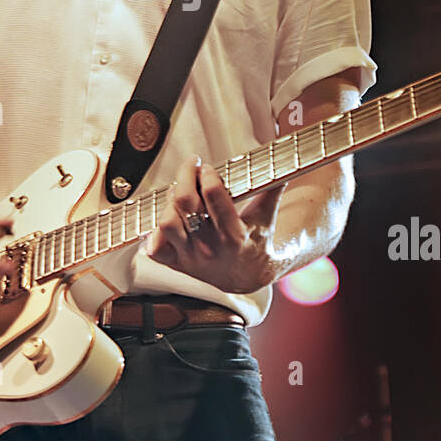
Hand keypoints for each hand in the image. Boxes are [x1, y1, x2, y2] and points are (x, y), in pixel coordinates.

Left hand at [145, 155, 283, 293]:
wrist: (248, 276)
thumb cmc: (257, 240)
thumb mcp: (266, 216)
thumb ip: (273, 188)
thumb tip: (286, 163)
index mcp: (235, 235)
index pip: (213, 194)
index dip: (208, 174)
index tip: (208, 167)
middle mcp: (210, 248)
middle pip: (184, 202)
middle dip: (186, 175)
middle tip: (192, 166)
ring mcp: (191, 258)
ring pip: (166, 222)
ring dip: (170, 201)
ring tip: (180, 192)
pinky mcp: (177, 265)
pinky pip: (154, 249)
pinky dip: (154, 232)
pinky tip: (169, 216)